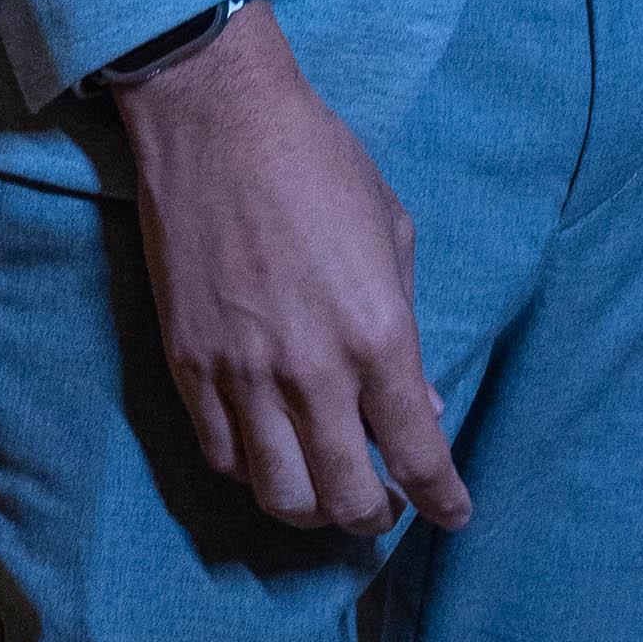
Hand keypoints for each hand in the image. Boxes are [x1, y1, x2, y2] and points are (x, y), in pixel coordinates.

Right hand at [113, 2, 470, 536]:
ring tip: (327, 497)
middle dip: (375, 519)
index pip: (418, 455)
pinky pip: (222, 456)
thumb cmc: (318, 163)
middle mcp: (312, 371)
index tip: (453, 514)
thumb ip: (406, 329)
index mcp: (378, 335)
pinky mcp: (188, 368)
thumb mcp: (392, 234)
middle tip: (384, 509)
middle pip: (345, 497)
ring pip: (279, 495)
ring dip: (312, 511)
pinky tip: (272, 455)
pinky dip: (253, 472)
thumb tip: (420, 405)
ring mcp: (242, 376)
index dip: (442, 501)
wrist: (217, 122)